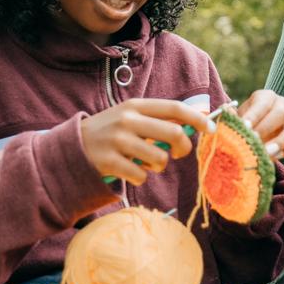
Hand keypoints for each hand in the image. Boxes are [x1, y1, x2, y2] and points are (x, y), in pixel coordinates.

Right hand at [80, 98, 215, 185]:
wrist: (72, 147)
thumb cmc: (111, 132)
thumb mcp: (131, 117)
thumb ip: (159, 119)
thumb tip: (196, 122)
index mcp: (136, 106)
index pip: (174, 108)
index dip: (196, 118)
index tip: (210, 128)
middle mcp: (127, 120)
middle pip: (173, 134)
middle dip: (182, 149)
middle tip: (177, 154)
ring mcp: (117, 141)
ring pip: (160, 159)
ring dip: (158, 166)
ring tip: (146, 163)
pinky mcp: (110, 162)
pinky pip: (141, 176)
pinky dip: (141, 178)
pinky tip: (130, 172)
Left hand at [237, 89, 283, 158]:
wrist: (257, 133)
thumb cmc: (245, 123)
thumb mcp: (237, 118)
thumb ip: (232, 116)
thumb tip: (225, 112)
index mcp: (265, 97)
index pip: (263, 103)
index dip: (254, 115)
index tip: (245, 128)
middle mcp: (282, 104)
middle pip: (281, 112)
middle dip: (266, 128)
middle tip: (254, 140)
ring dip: (280, 142)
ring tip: (266, 153)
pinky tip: (274, 157)